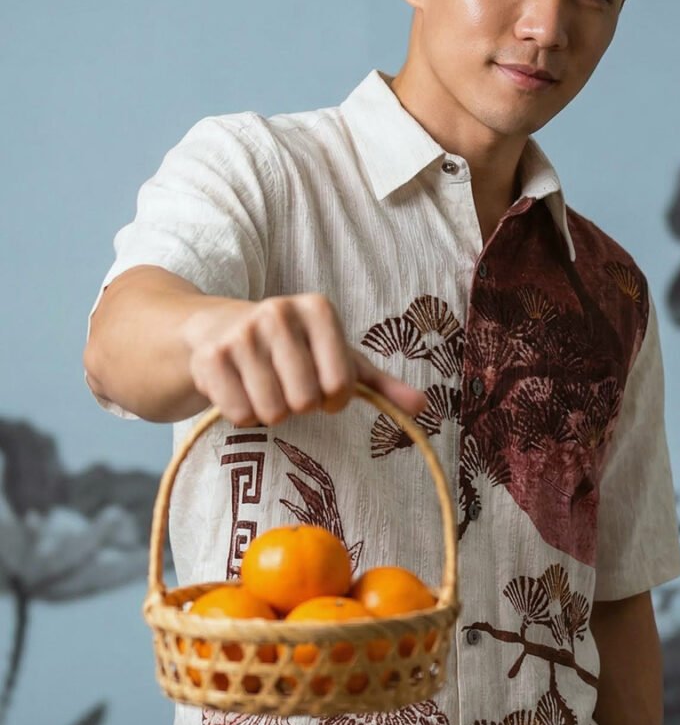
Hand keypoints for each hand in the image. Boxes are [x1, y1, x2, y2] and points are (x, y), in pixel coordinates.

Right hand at [182, 292, 428, 426]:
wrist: (216, 328)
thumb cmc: (293, 349)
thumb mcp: (339, 358)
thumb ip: (381, 385)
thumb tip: (423, 407)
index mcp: (318, 309)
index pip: (341, 384)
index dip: (334, 399)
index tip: (324, 388)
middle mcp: (278, 312)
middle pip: (305, 400)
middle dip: (300, 405)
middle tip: (289, 387)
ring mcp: (240, 333)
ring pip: (272, 411)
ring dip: (271, 412)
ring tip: (264, 387)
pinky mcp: (210, 358)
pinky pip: (240, 415)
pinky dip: (243, 415)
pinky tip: (239, 389)